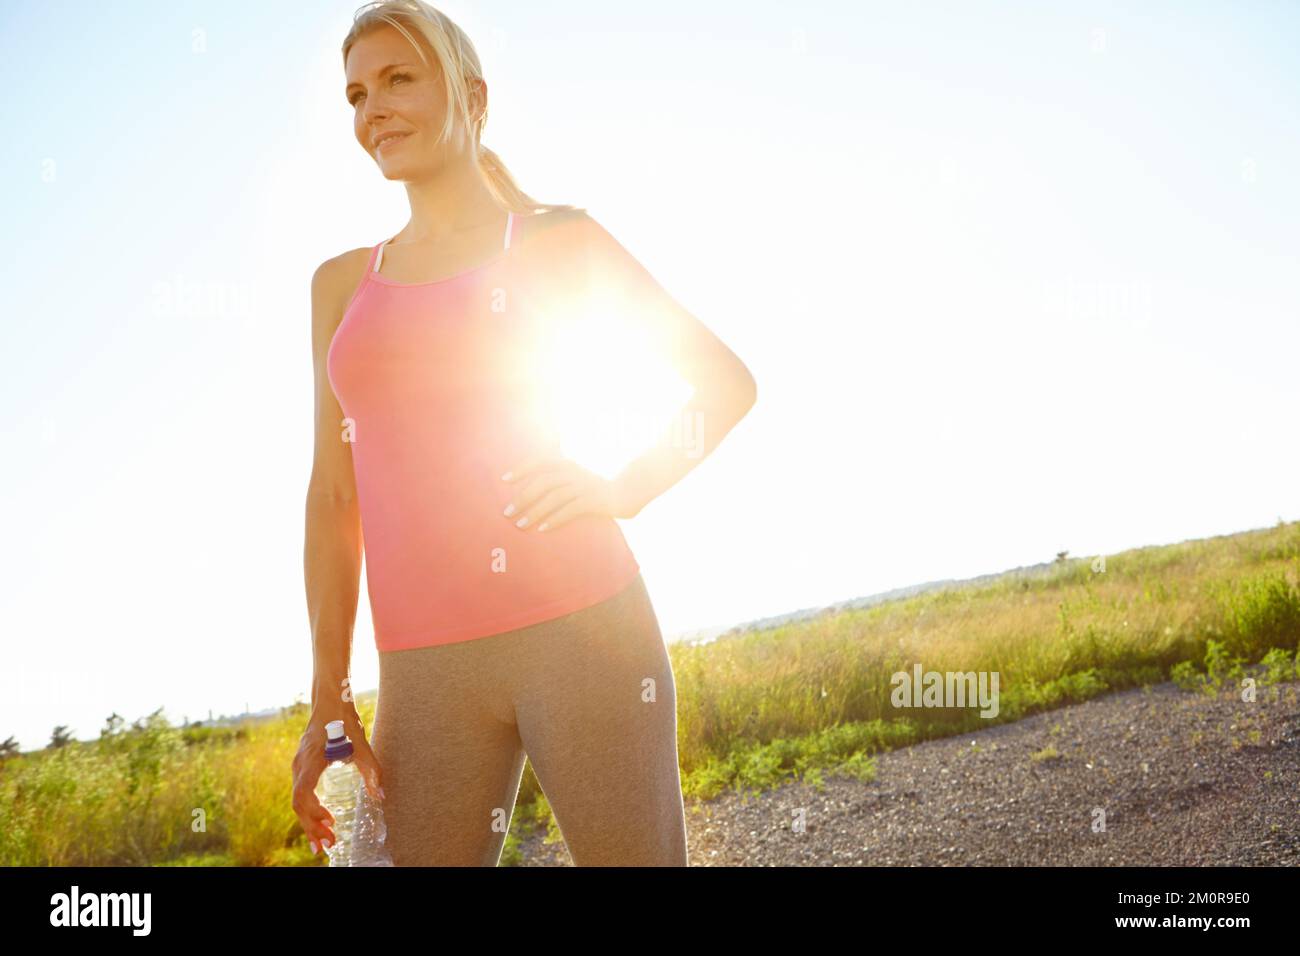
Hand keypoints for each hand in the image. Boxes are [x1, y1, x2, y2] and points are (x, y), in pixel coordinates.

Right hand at [292, 713, 384, 858]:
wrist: (329, 701)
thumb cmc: (344, 721)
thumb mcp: (361, 744)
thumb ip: (371, 770)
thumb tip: (380, 797)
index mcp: (310, 762)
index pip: (303, 796)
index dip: (314, 814)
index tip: (330, 824)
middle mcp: (299, 767)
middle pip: (298, 805)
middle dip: (312, 827)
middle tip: (327, 846)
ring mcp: (298, 767)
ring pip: (298, 801)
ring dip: (310, 822)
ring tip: (325, 839)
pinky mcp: (302, 767)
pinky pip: (301, 793)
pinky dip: (309, 810)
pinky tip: (324, 819)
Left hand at [500, 454, 634, 531]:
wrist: (625, 492)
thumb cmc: (593, 487)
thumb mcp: (575, 475)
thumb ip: (556, 473)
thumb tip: (529, 481)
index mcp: (567, 463)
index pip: (540, 461)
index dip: (521, 468)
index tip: (504, 480)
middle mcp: (574, 472)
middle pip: (543, 483)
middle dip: (523, 498)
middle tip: (507, 513)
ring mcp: (584, 486)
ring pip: (554, 498)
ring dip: (535, 512)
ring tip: (521, 525)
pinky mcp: (593, 501)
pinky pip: (570, 510)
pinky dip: (555, 519)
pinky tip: (543, 529)